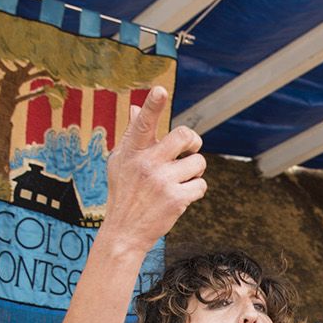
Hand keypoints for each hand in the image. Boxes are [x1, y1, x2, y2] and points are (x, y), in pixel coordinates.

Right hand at [98, 85, 206, 248]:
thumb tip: (134, 106)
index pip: (143, 123)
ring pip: (198, 162)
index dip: (153, 106)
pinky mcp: (176, 199)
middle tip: (190, 149)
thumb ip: (132, 135)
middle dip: (193, 142)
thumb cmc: (124, 192)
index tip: (160, 90)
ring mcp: (161, 182)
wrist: (124, 232)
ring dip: (194, 172)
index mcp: (131, 151)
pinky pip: (201, 185)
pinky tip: (179, 197)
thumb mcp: (121, 162)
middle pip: (185, 136)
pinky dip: (195, 191)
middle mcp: (146, 164)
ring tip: (178, 182)